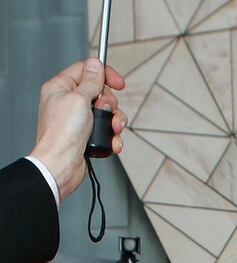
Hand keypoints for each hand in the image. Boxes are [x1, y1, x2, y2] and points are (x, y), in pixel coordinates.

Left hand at [30, 58, 125, 199]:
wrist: (61, 166)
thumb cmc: (61, 135)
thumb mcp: (79, 100)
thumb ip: (90, 81)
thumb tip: (95, 65)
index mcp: (61, 88)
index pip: (86, 71)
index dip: (104, 74)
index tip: (118, 82)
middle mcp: (69, 102)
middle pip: (99, 93)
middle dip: (110, 103)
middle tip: (106, 110)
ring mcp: (78, 120)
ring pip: (106, 113)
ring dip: (114, 121)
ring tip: (114, 129)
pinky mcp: (86, 136)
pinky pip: (106, 131)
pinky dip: (112, 137)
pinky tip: (113, 142)